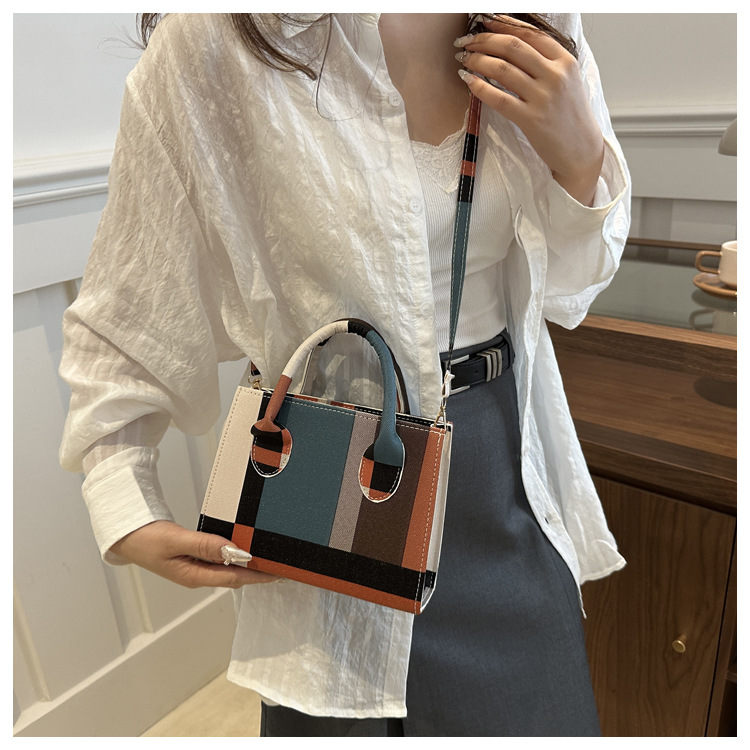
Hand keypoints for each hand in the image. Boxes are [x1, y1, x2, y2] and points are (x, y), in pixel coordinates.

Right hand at [109, 520, 277, 588]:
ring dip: (246, 564)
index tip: (278, 572)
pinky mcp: (192, 559)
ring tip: (267, 556)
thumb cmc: (145, 539)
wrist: (124, 535)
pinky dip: (233, 555)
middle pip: (234, 577)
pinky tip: (241, 547)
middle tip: (279, 563)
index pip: (234, 578)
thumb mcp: (176, 540)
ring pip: (228, 569)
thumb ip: (206, 545)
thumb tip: (235, 551)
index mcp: (194, 576)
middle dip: (257, 572)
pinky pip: (219, 560)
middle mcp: (197, 576)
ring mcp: (195, 569)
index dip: (258, 575)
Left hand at [456, 15, 603, 205]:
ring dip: (477, 60)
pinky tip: (468, 80)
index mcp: (565, 61)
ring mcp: (543, 97)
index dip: (503, 24)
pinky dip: (479, 86)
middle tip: (466, 40)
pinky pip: (498, 98)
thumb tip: (513, 44)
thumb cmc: (570, 115)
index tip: (485, 22)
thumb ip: (546, 62)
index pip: (530, 33)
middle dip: (484, 39)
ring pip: (502, 69)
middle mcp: (555, 75)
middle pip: (512, 46)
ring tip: (464, 59)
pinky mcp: (531, 119)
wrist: (581, 150)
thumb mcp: (568, 80)